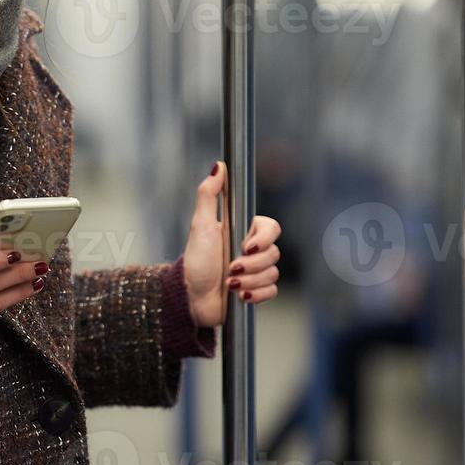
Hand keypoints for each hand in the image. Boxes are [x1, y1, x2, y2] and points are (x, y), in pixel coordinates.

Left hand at [183, 161, 282, 326]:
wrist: (191, 297)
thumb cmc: (195, 261)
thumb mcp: (200, 225)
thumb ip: (209, 194)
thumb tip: (218, 166)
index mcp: (242, 232)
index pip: (271, 228)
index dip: (263, 239)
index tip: (246, 247)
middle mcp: (251, 250)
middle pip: (274, 253)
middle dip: (251, 265)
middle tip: (231, 267)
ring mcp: (255, 271)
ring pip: (273, 273)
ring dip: (249, 280)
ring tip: (229, 283)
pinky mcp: (256, 290)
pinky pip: (272, 291)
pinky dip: (255, 294)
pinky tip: (239, 295)